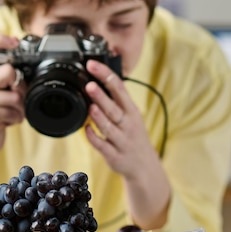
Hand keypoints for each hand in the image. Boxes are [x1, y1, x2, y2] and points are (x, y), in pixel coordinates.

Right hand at [0, 35, 25, 172]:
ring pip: (14, 95)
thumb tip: (23, 64)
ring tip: (9, 111)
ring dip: (19, 106)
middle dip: (19, 85)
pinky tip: (5, 120)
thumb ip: (5, 73)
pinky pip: (13, 112)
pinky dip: (16, 118)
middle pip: (7, 71)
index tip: (14, 42)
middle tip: (14, 95)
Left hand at [84, 60, 170, 228]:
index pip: (119, 88)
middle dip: (102, 96)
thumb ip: (116, 99)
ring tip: (90, 106)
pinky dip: (94, 137)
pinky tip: (86, 129)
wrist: (144, 166)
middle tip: (90, 85)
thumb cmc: (133, 135)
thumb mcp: (131, 115)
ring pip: (109, 128)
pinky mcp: (114, 156)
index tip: (92, 65)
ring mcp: (122, 141)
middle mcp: (129, 125)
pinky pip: (102, 146)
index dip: (105, 75)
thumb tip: (98, 78)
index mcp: (132, 111)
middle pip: (114, 108)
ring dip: (99, 117)